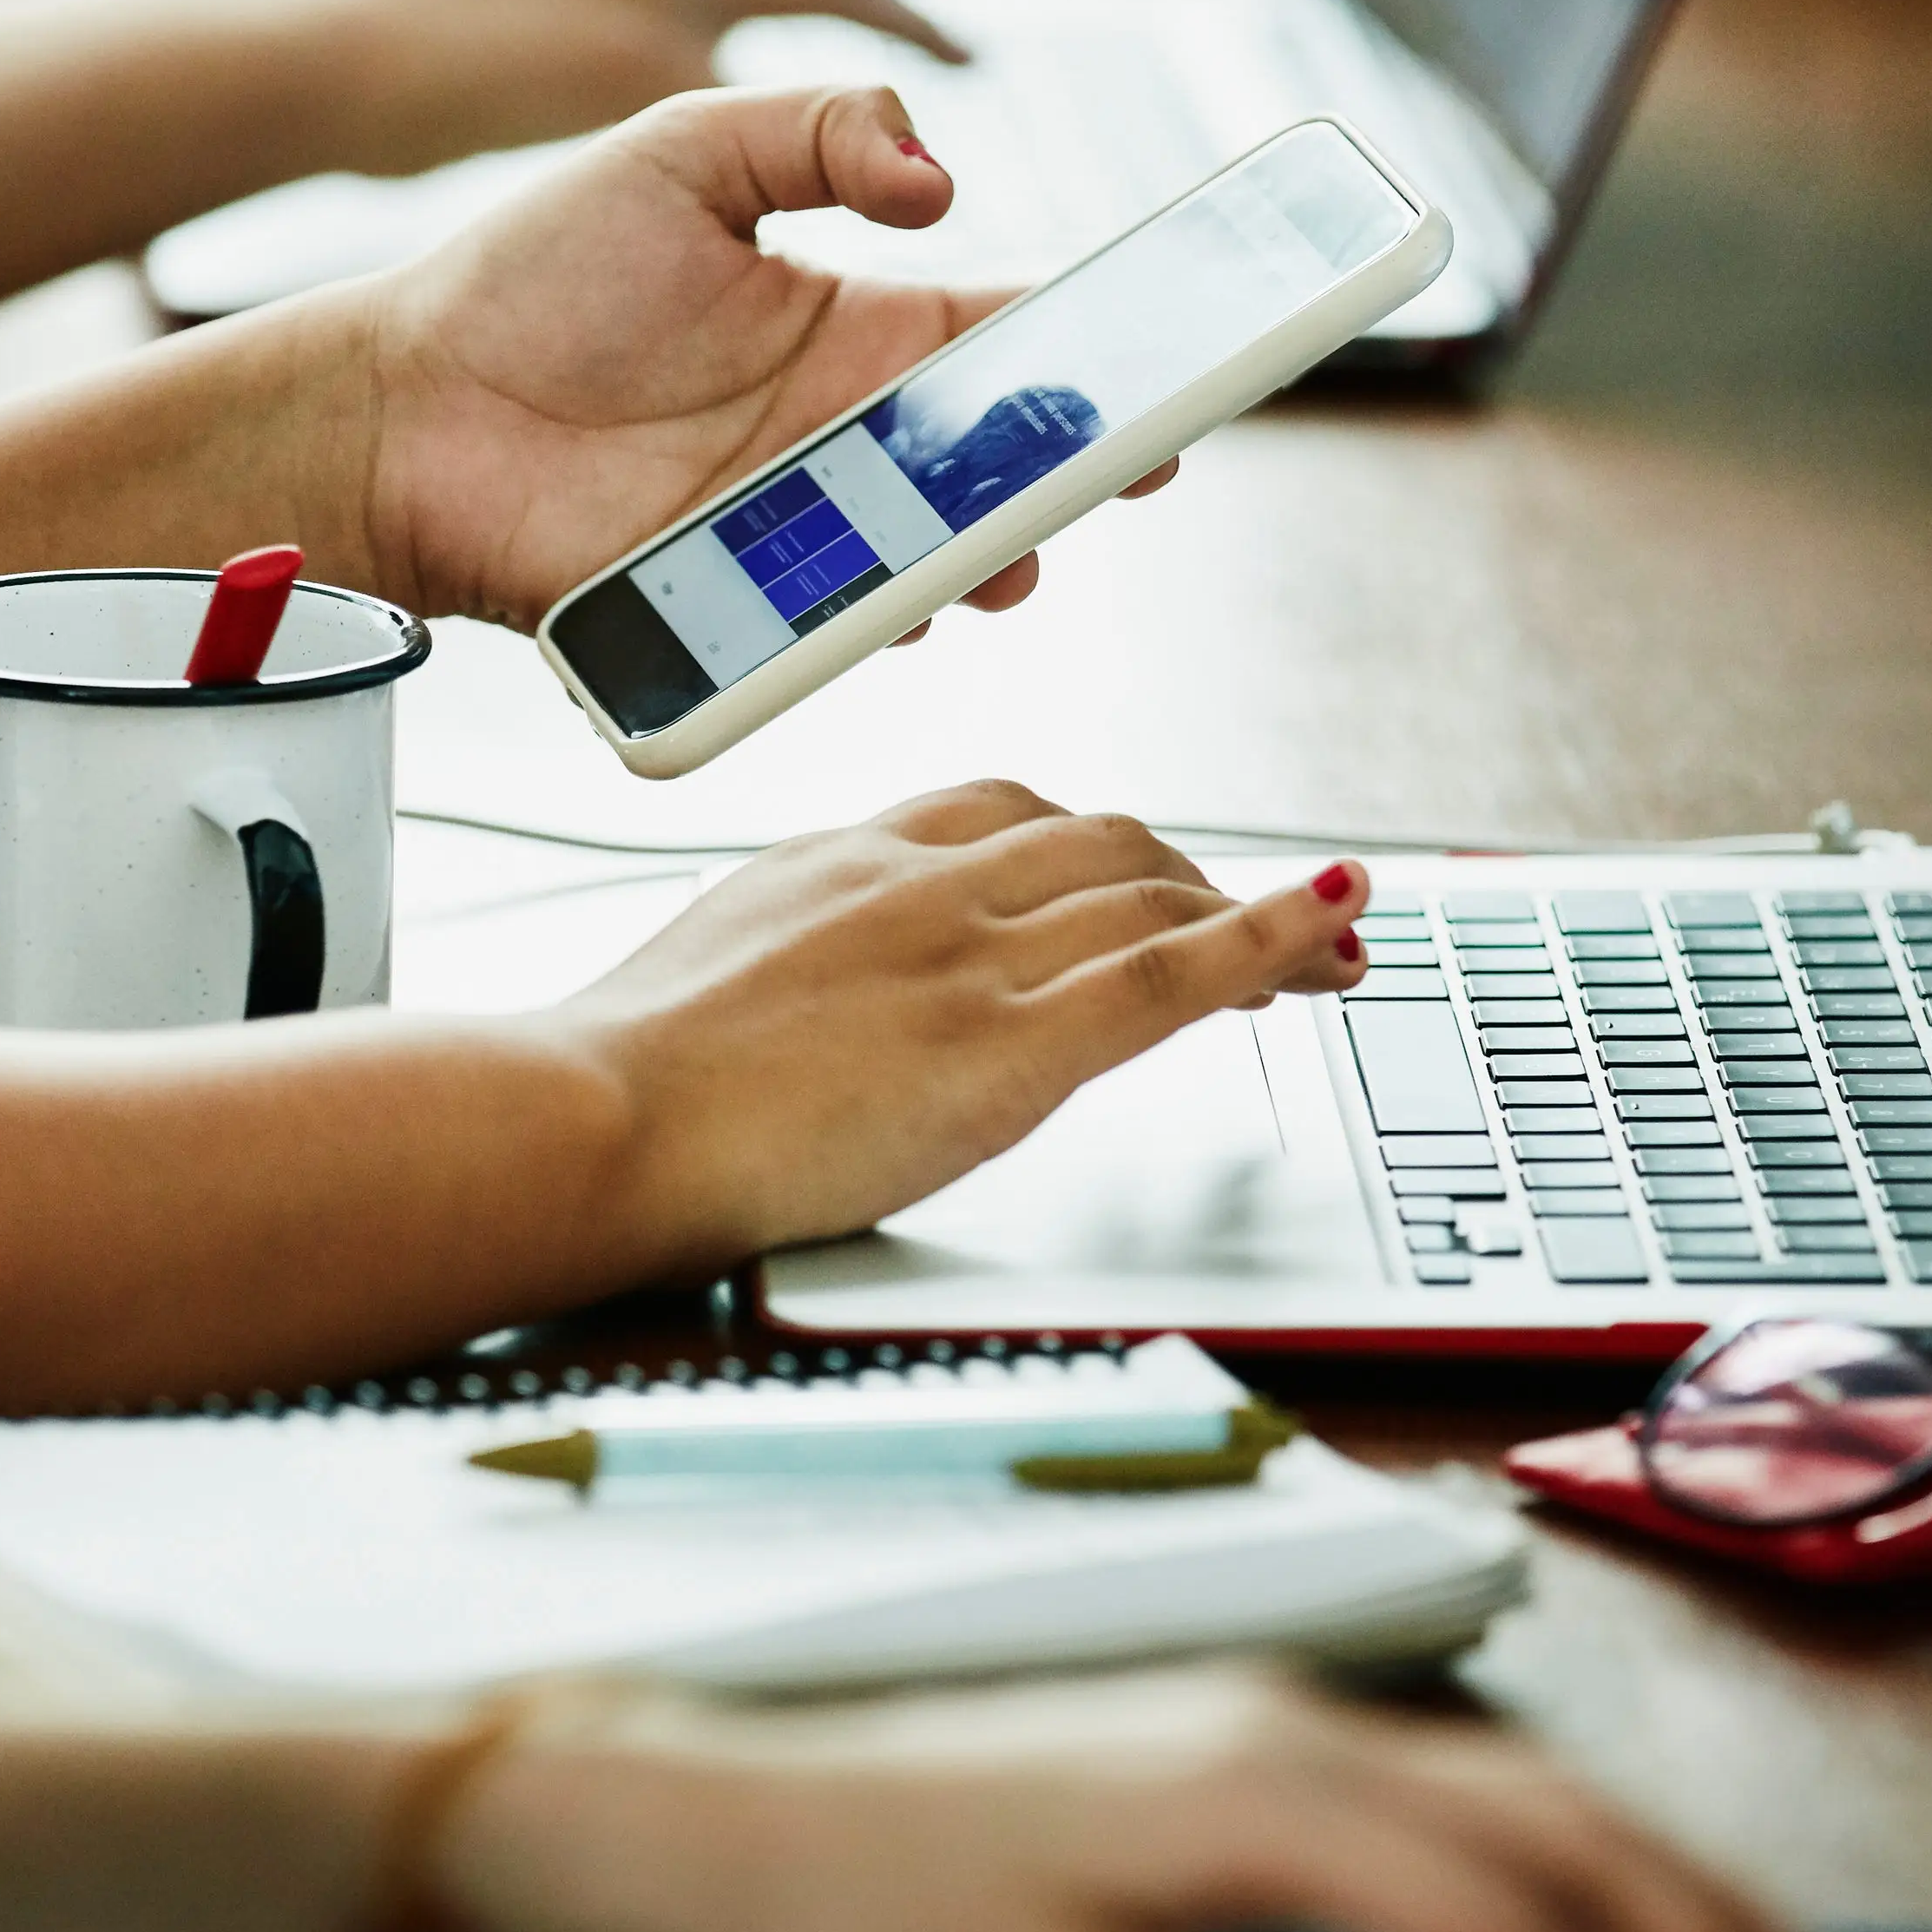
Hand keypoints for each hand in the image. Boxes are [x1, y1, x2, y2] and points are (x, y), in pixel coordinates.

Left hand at [346, 76, 1142, 631]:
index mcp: (859, 328)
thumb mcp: (680, 150)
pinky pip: (836, 630)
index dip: (1107, 349)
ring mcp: (798, 532)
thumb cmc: (529, 278)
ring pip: (939, 562)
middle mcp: (847, 438)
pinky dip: (877, 621)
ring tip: (1013, 553)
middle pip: (1006, 467)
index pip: (1015, 338)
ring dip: (993, 561)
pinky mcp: (738, 608)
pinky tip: (895, 599)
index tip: (1188, 350)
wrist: (399, 404)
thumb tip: (941, 174)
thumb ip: (818, 129)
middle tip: (1132, 471)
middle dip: (1082, 475)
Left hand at [457, 1670, 1831, 1931]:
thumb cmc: (887, 1920)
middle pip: (1551, 1819)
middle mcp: (1285, 1729)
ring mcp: (1267, 1720)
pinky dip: (1553, 1851)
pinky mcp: (1238, 1743)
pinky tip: (1589, 1922)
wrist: (756, 1817)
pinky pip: (1443, 1783)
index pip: (1497, 1914)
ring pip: (1515, 1786)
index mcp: (1255, 1794)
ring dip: (1650, 1879)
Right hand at [556, 790, 1371, 1260]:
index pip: (1005, 812)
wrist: (599, 1118)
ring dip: (1256, 914)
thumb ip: (788, 964)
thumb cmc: (620, 1076)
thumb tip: (807, 1001)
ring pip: (1151, 896)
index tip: (1136, 873)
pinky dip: (1269, 938)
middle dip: (1192, 876)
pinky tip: (1331, 928)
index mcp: (846, 859)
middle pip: (1099, 844)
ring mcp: (972, 959)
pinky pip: (1170, 974)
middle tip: (1259, 925)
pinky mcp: (1008, 1047)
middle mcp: (924, 885)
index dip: (1095, 843)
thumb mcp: (708, 970)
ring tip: (1330, 949)